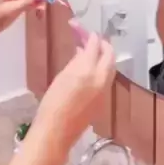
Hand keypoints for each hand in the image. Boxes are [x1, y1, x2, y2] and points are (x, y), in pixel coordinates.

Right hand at [32, 28, 114, 150]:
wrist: (56, 132)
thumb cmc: (52, 104)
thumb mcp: (62, 77)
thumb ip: (76, 62)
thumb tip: (84, 51)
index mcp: (88, 70)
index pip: (95, 46)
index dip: (91, 36)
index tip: (86, 31)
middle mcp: (101, 78)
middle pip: (109, 54)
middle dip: (102, 44)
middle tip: (92, 39)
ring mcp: (105, 89)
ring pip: (111, 66)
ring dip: (104, 56)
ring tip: (90, 51)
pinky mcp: (104, 99)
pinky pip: (107, 77)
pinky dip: (102, 69)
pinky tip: (91, 69)